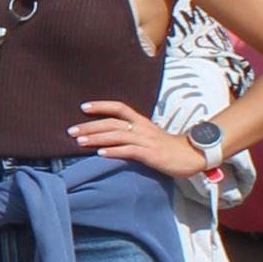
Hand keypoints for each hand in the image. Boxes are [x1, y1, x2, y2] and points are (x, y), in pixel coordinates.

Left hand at [69, 100, 205, 177]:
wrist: (191, 155)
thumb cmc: (166, 147)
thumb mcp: (148, 135)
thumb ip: (131, 133)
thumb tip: (108, 135)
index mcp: (141, 121)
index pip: (119, 107)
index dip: (101, 105)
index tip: (83, 107)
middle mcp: (142, 128)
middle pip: (112, 122)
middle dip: (90, 126)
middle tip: (71, 131)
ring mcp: (146, 140)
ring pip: (117, 136)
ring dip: (96, 138)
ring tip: (79, 142)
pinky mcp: (150, 154)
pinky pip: (129, 151)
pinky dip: (114, 152)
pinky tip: (100, 154)